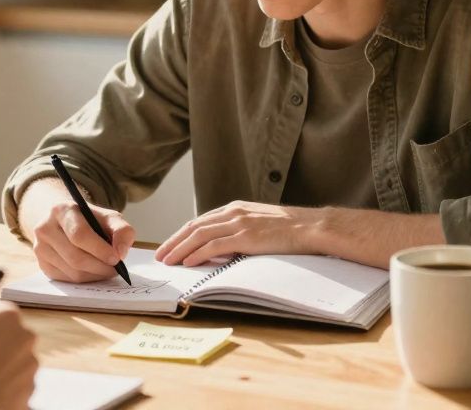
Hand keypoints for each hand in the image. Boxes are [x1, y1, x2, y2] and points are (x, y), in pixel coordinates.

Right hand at [19, 179, 134, 282]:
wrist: (63, 220)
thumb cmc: (89, 220)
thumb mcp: (108, 217)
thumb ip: (121, 230)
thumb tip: (121, 253)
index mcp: (62, 210)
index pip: (79, 234)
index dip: (99, 249)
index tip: (117, 258)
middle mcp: (45, 228)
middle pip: (75, 257)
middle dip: (100, 266)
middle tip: (116, 269)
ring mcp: (40, 248)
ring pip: (72, 272)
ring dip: (95, 275)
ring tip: (108, 270)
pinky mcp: (42, 264)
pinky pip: (67, 280)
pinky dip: (86, 279)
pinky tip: (94, 272)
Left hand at [155, 200, 320, 265]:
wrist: (310, 227)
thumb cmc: (289, 229)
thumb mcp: (259, 223)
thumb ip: (240, 230)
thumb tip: (223, 248)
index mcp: (235, 209)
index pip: (200, 221)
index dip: (182, 234)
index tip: (170, 245)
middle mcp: (233, 213)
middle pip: (194, 226)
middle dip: (174, 241)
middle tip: (160, 255)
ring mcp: (238, 224)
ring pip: (199, 235)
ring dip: (180, 249)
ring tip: (168, 261)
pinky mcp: (245, 237)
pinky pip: (214, 245)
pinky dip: (197, 254)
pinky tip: (187, 262)